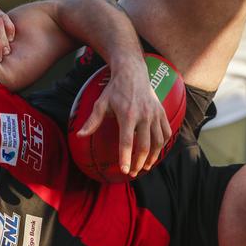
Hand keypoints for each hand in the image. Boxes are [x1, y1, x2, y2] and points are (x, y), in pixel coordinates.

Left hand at [78, 56, 171, 177]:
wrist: (132, 72)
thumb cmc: (115, 89)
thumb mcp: (101, 103)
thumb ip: (92, 121)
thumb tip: (79, 135)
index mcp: (127, 115)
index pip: (127, 142)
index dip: (126, 158)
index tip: (125, 171)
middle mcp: (144, 116)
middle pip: (144, 146)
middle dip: (139, 163)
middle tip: (133, 173)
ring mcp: (155, 114)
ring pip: (157, 142)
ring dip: (152, 157)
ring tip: (145, 166)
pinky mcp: (162, 112)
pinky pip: (166, 132)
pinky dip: (162, 144)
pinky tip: (156, 151)